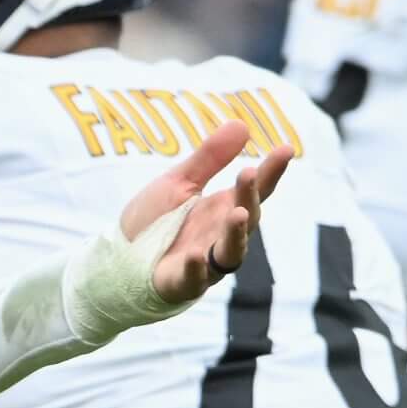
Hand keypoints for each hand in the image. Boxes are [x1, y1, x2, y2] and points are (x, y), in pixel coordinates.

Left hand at [118, 120, 293, 303]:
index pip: (254, 190)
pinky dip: (196, 269)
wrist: (120, 258)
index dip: (271, 172)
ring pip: (230, 252)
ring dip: (235, 234)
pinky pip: (193, 279)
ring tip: (238, 214)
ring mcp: (205, 262)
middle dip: (249, 197)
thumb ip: (209, 158)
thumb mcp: (179, 182)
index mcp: (222, 210)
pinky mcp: (181, 283)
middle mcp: (220, 236)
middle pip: (246, 218)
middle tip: (248, 174)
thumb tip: (243, 124)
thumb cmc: (156, 220)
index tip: (286, 149)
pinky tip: (195, 256)